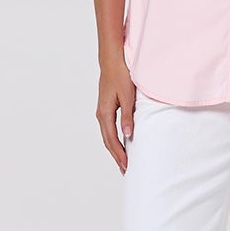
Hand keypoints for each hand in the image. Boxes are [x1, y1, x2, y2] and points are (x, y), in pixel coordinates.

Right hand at [97, 58, 136, 175]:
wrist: (112, 59)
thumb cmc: (120, 74)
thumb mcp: (127, 96)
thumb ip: (128, 116)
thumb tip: (128, 135)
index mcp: (105, 113)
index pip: (112, 139)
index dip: (120, 154)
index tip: (127, 166)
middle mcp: (101, 114)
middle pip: (108, 141)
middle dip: (116, 156)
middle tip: (125, 170)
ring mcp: (103, 111)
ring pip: (107, 136)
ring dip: (115, 149)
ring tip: (124, 161)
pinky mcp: (107, 108)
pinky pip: (109, 129)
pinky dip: (115, 139)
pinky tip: (122, 143)